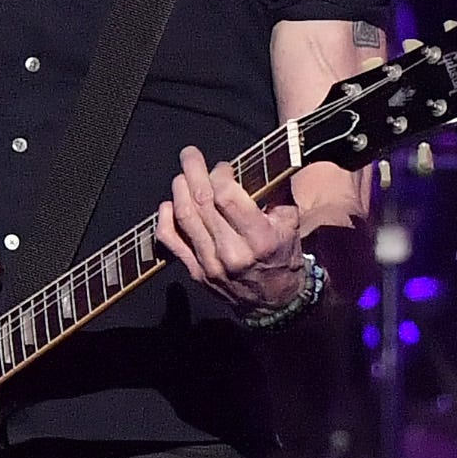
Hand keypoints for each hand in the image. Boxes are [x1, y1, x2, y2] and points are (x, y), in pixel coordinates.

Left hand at [155, 145, 306, 312]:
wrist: (275, 302)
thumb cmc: (283, 257)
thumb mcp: (291, 224)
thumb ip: (276, 193)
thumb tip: (260, 163)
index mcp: (260, 237)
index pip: (227, 196)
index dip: (219, 174)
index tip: (223, 167)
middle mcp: (233, 252)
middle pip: (202, 202)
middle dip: (193, 171)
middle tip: (190, 155)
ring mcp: (211, 264)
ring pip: (185, 218)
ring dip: (179, 190)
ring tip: (182, 176)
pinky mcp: (197, 272)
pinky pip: (172, 242)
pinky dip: (165, 219)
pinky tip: (168, 205)